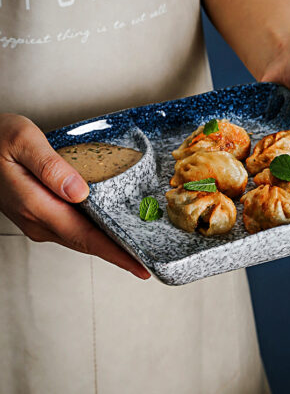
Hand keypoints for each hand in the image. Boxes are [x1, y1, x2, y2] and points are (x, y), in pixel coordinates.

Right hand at [0, 113, 149, 279]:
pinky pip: (74, 229)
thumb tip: (79, 191)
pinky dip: (96, 233)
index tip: (139, 266)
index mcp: (37, 206)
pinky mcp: (40, 214)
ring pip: (81, 238)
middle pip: (87, 243)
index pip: (86, 237)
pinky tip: (110, 229)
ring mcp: (38, 220)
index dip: (116, 254)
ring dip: (109, 246)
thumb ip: (50, 167)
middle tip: (146, 261)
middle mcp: (38, 220)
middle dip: (119, 255)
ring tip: (135, 248)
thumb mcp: (23, 142)